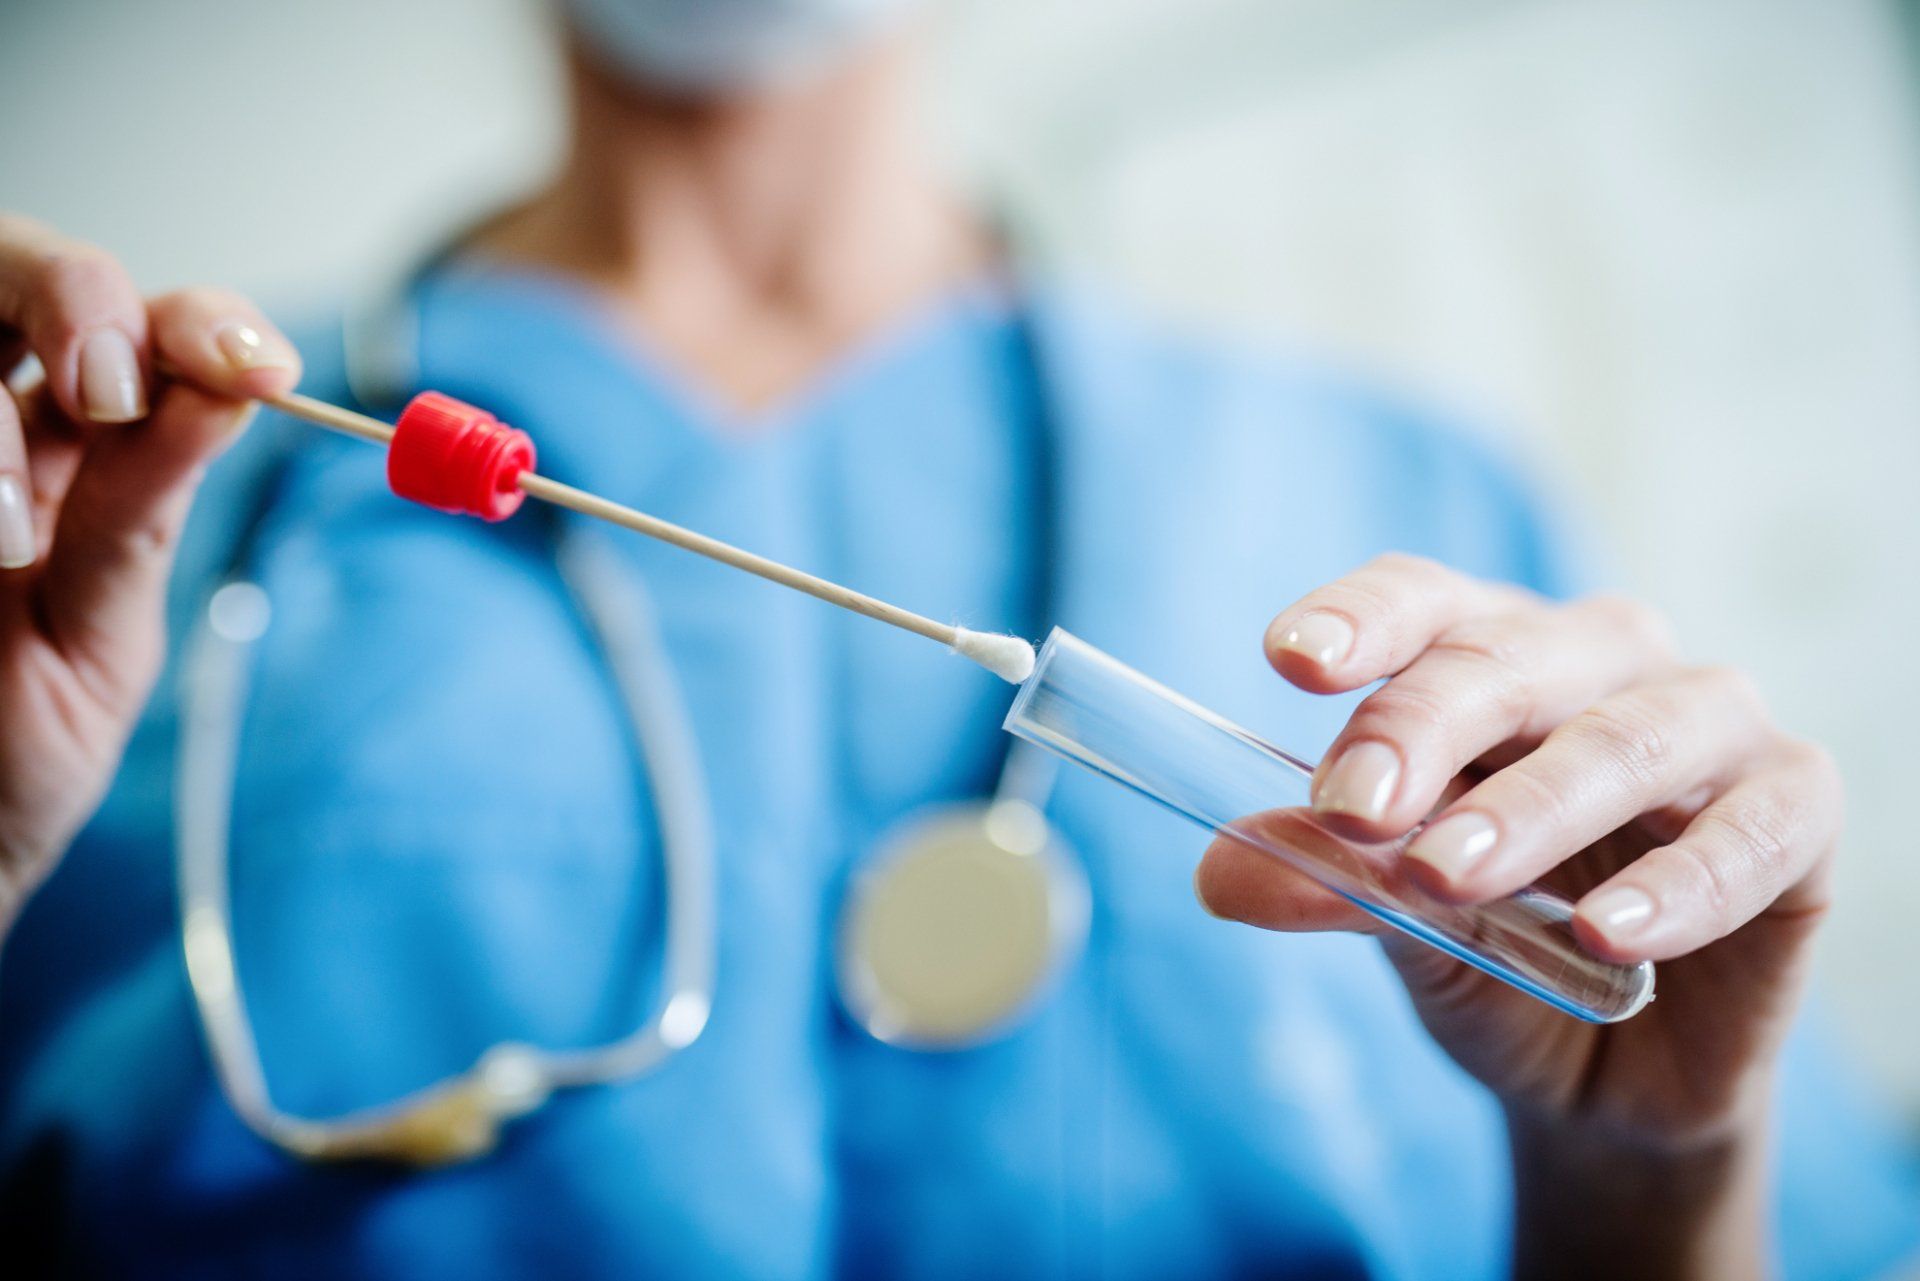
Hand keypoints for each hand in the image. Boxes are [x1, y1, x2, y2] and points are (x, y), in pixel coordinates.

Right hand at [0, 215, 300, 931]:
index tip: (258, 370)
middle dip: (75, 297)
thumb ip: (142, 514)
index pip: (152, 330)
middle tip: (111, 391)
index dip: (204, 322)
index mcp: (84, 457)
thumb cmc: (7, 755)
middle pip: (17, 267)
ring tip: (6, 540)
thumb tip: (234, 388)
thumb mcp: (97, 638)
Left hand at [1194, 554, 1839, 1272]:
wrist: (1607, 1080)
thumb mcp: (1399, 926)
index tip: (1289, 659)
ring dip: (1532, 807)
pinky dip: (1676, 884)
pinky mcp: (1795, 811)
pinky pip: (1748, 830)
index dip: (1360, 619)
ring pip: (1626, 735)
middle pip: (1508, 657)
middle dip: (1423, 727)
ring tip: (1449, 877)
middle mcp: (1598, 663)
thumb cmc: (1495, 954)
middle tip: (1354, 808)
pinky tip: (1602, 935)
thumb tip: (1219, 872)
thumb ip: (1330, 884)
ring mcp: (1708, 725)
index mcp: (1489, 658)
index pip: (1424, 601)